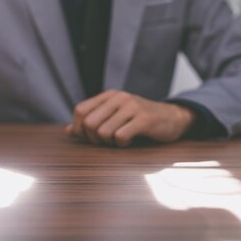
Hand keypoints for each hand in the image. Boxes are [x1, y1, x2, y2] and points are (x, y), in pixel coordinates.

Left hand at [65, 90, 195, 146]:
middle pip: (89, 123)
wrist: (173, 118)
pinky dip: (122, 145)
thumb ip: (92, 122)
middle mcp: (119, 98)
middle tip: (107, 142)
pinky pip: (120, 137)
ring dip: (110, 143)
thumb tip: (68, 132)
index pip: (80, 110)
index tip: (90, 138)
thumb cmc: (140, 120)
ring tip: (120, 140)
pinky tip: (130, 142)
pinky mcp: (144, 119)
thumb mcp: (115, 117)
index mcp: (109, 95)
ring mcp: (132, 107)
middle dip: (94, 139)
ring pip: (103, 132)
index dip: (79, 129)